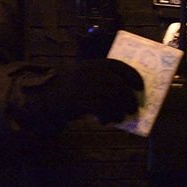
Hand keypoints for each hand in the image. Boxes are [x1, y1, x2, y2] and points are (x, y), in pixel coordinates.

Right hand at [17, 58, 142, 133]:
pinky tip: (107, 121)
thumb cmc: (70, 90)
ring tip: (120, 117)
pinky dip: (109, 116)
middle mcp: (92, 73)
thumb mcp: (85, 77)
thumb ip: (102, 79)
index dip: (133, 75)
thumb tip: (128, 92)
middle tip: (133, 109)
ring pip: (115, 98)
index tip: (140, 86)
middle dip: (129, 99)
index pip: (119, 66)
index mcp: (94, 65)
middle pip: (121, 85)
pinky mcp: (83, 100)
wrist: (45, 99)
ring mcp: (87, 86)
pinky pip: (105, 109)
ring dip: (121, 110)